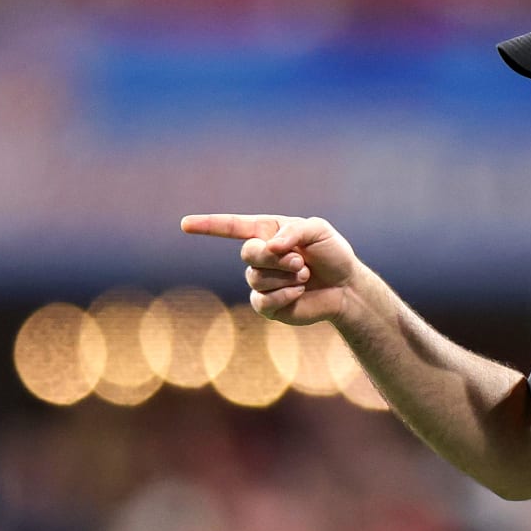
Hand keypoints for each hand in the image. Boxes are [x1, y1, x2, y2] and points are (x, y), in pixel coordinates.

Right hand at [179, 213, 361, 325]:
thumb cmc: (332, 254)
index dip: (208, 226)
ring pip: (256, 278)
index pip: (231, 227)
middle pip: (247, 254)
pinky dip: (284, 294)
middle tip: (300, 261)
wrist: (346, 287)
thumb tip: (269, 247)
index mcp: (267, 232)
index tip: (185, 224)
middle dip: (275, 258)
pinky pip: (262, 300)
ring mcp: (261, 281)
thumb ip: (294, 231)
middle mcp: (260, 256)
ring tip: (304, 274)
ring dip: (285, 276)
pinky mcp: (267, 306)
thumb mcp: (319, 230)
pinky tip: (299, 291)